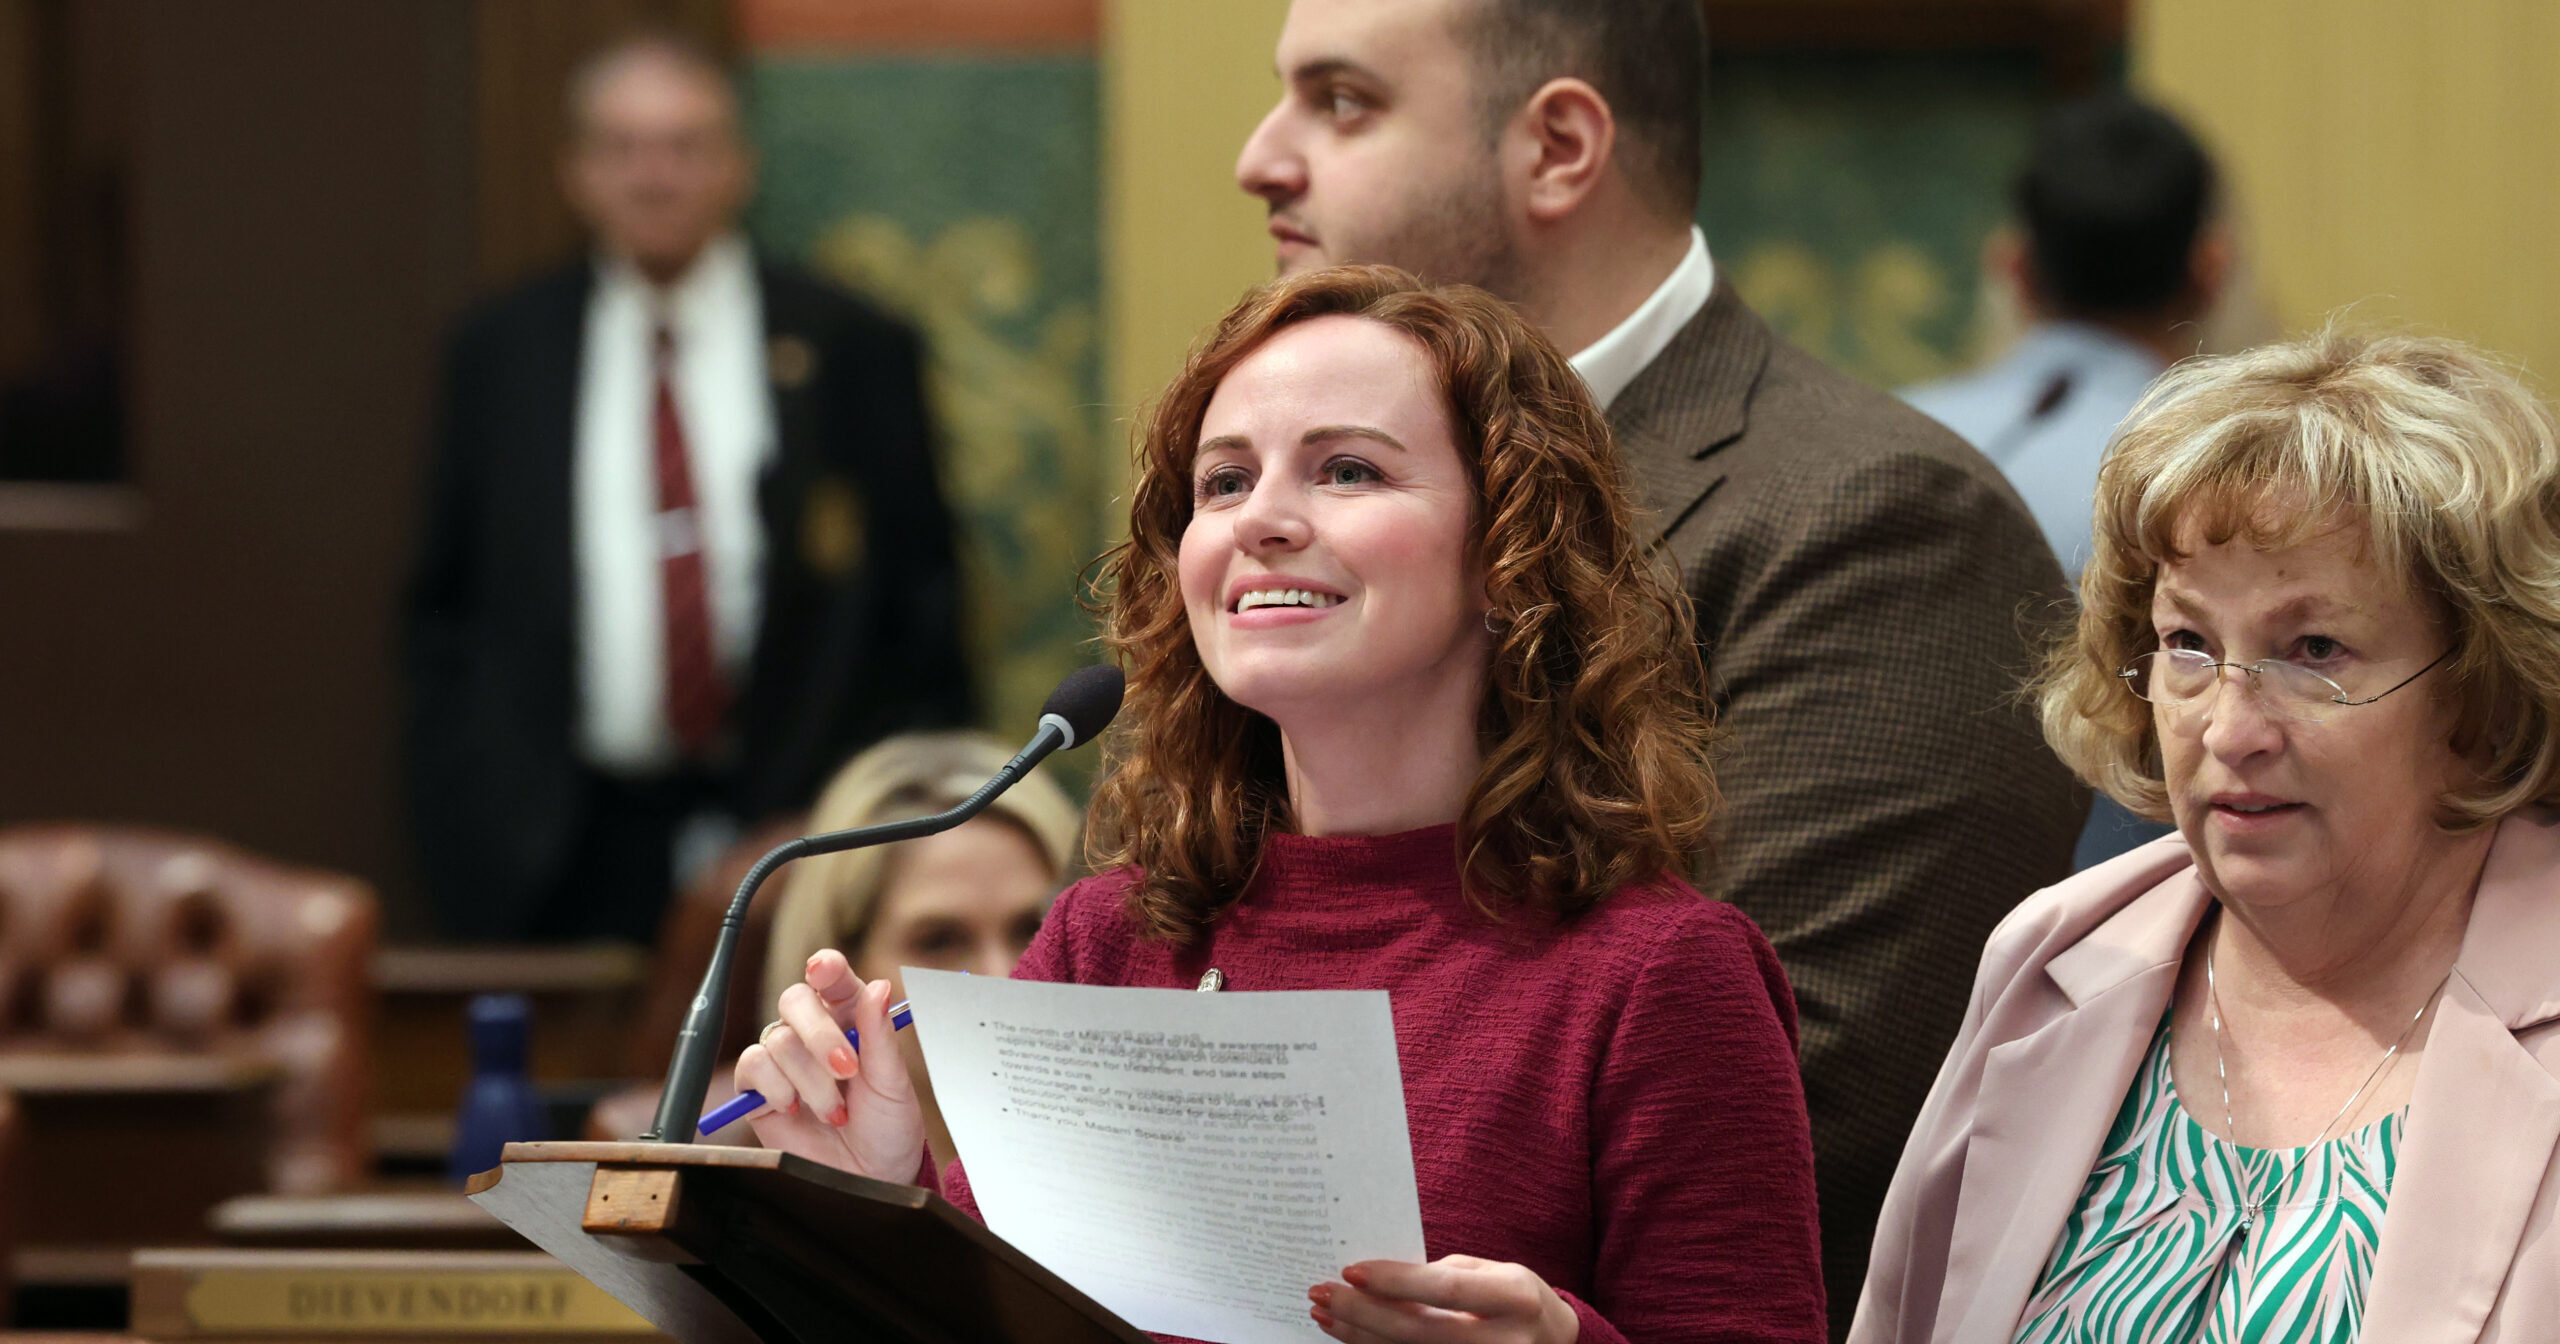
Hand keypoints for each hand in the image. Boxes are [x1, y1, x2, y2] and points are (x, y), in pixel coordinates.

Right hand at [735, 949, 926, 1181]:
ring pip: (779, 1039)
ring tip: (835, 1112)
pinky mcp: (759, 1087)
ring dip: (811, 1080)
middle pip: (795, 1000)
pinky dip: (778, 1088)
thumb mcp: (893, 1083)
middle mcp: (813, 1032)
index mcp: (851, 1018)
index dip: (826, 968)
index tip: (824, 971)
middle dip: (820, 1034)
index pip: (832, 979)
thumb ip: (880, 1036)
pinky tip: (797, 1109)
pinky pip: (753, 1066)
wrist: (869, 1177)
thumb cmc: (887, 1128)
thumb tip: (881, 986)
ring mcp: (785, 1059)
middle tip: (847, 1070)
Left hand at [1308, 1256, 1578, 1343]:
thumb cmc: (1516, 1297)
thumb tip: (1380, 1279)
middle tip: (1322, 1293)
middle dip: (1363, 1312)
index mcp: (1516, 1297)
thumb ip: (1444, 1275)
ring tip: (1325, 1313)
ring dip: (1359, 1336)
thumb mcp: (1495, 1272)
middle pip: (1419, 1331)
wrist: (1553, 1342)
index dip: (1396, 1282)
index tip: (1351, 1271)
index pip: (1446, 1289)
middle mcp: (1503, 1341)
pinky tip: (1351, 1335)